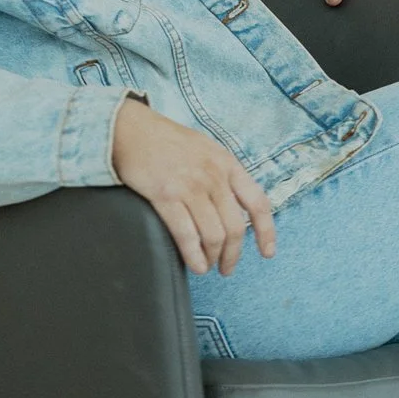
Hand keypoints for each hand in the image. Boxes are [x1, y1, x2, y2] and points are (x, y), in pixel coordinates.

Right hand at [111, 98, 276, 275]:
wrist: (131, 129)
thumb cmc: (166, 141)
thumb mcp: (206, 149)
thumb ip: (222, 174)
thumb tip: (232, 205)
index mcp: (227, 164)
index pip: (257, 203)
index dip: (266, 232)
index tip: (267, 253)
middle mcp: (214, 176)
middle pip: (235, 227)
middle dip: (233, 254)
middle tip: (227, 268)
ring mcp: (190, 186)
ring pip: (213, 235)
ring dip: (214, 258)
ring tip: (208, 267)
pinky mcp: (166, 196)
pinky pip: (186, 234)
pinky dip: (193, 255)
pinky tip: (195, 265)